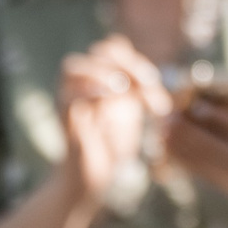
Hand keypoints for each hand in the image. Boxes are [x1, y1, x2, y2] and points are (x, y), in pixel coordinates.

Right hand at [57, 36, 166, 205]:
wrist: (92, 178)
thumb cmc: (113, 145)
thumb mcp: (132, 111)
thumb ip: (140, 89)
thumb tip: (163, 78)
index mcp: (99, 78)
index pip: (116, 48)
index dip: (139, 61)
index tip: (156, 87)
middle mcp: (81, 84)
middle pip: (100, 50)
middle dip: (129, 64)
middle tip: (149, 86)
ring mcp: (69, 100)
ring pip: (72, 66)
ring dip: (102, 72)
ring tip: (122, 88)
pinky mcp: (64, 121)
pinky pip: (66, 97)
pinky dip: (86, 91)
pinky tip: (109, 97)